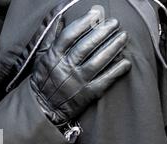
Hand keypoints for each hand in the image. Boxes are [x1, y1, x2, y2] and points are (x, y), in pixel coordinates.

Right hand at [31, 7, 131, 124]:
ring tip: (123, 37)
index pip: (69, 36)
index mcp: (53, 57)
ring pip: (98, 61)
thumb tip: (60, 16)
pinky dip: (117, 70)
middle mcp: (65, 68)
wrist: (42, 108)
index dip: (83, 23)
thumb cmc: (42, 80)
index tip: (95, 13)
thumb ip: (51, 36)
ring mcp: (77, 81)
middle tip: (115, 22)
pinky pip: (105, 80)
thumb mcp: (41, 56)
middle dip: (102, 32)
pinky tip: (125, 61)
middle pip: (86, 46)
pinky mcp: (87, 94)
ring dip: (113, 47)